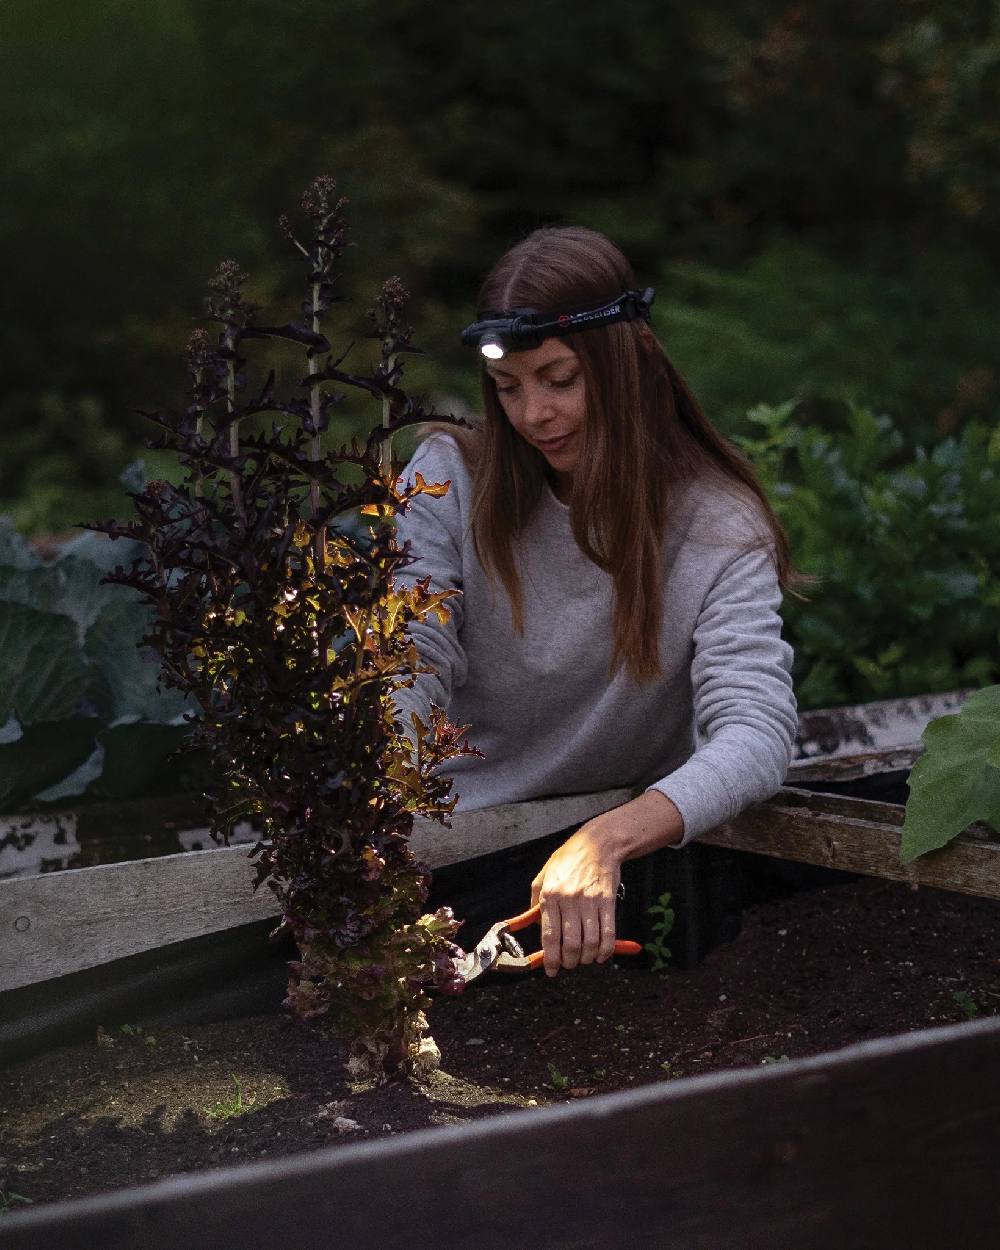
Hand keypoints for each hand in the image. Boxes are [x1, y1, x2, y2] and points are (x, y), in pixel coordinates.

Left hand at [530, 819, 621, 976]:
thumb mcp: (544, 875)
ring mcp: (590, 901)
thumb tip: (537, 929)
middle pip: (571, 944)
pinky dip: (606, 950)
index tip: (551, 970)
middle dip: (570, 962)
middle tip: (569, 964)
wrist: (597, 844)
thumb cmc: (568, 860)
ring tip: (584, 959)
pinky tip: (601, 954)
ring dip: (587, 958)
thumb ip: (536, 902)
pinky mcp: (608, 901)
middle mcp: (569, 900)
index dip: (550, 959)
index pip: (549, 936)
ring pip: (590, 943)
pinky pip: (608, 933)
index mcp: (549, 895)